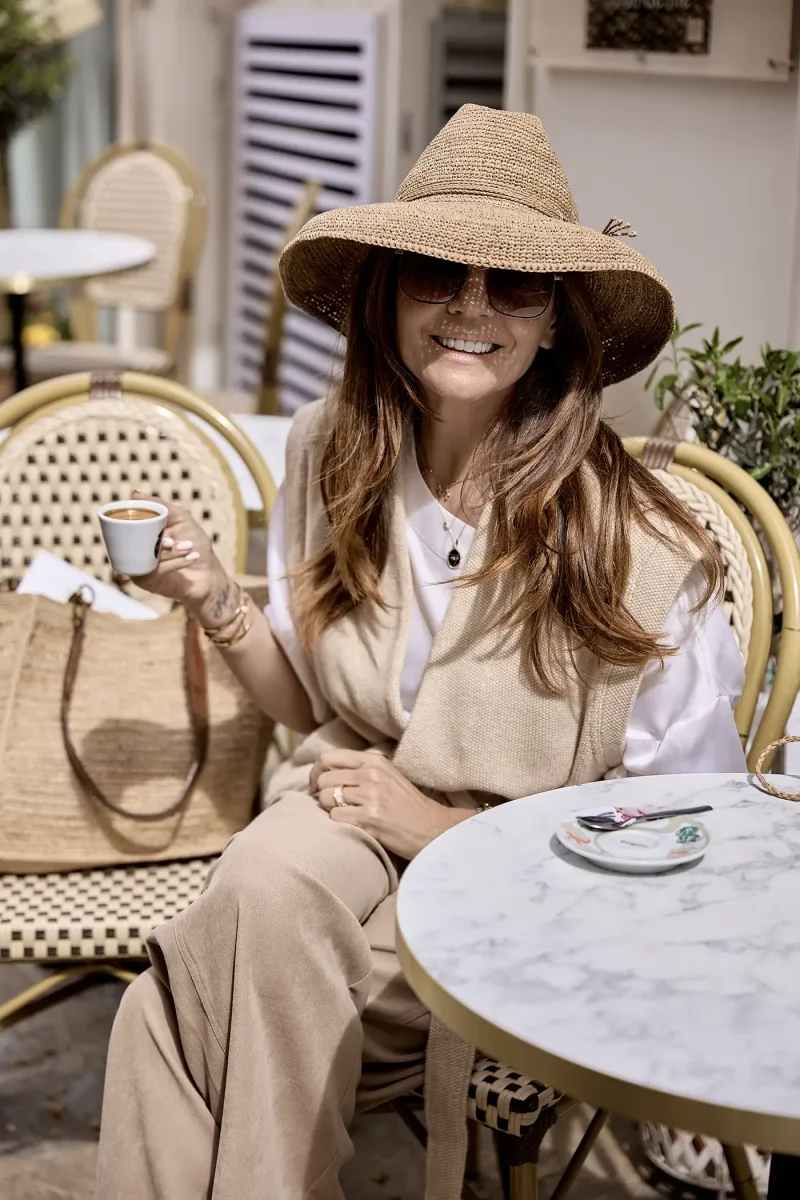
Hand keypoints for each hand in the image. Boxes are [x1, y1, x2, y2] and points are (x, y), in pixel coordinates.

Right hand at [128, 491, 236, 627]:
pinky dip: (174, 563)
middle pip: (134, 537)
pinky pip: (154, 569)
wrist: (208, 576)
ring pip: (145, 554)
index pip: (128, 519)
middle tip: (171, 540)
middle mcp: (136, 546)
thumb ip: (161, 506)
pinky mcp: (143, 580)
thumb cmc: (196, 544)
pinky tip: (191, 557)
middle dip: (157, 538)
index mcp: (142, 530)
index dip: (136, 517)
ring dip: (169, 551)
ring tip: (188, 547)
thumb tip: (135, 493)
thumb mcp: (181, 518)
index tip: (155, 521)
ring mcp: (138, 563)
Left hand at [310, 749, 469, 858]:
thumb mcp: (387, 776)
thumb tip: (325, 772)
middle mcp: (371, 775)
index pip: (329, 757)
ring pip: (326, 798)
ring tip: (345, 813)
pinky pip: (335, 817)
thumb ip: (360, 770)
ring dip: (329, 809)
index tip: (318, 785)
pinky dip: (339, 822)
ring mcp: (371, 796)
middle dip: (321, 793)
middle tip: (329, 803)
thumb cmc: (407, 804)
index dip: (318, 772)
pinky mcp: (369, 818)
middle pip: (324, 778)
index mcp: (374, 761)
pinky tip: (354, 824)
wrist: (433, 828)